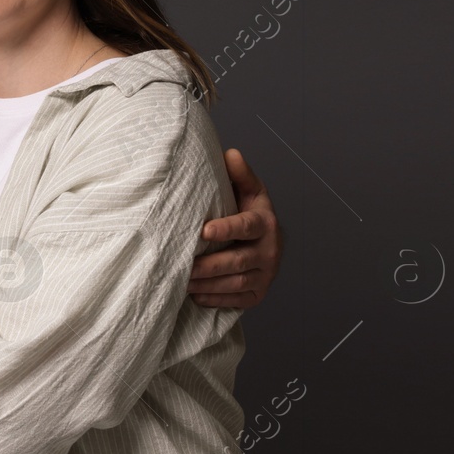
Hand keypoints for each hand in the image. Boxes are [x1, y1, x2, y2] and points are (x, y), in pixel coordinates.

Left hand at [188, 148, 282, 307]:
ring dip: (209, 285)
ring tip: (183, 282)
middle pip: (239, 260)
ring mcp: (266, 274)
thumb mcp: (249, 190)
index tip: (204, 231)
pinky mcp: (259, 292)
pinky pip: (239, 300)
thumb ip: (240, 174)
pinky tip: (196, 296)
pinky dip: (217, 300)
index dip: (227, 229)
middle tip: (184, 266)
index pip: (247, 226)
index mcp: (265, 222)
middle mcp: (270, 250)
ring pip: (237, 282)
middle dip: (209, 265)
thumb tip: (230, 153)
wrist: (268, 240)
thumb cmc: (249, 211)